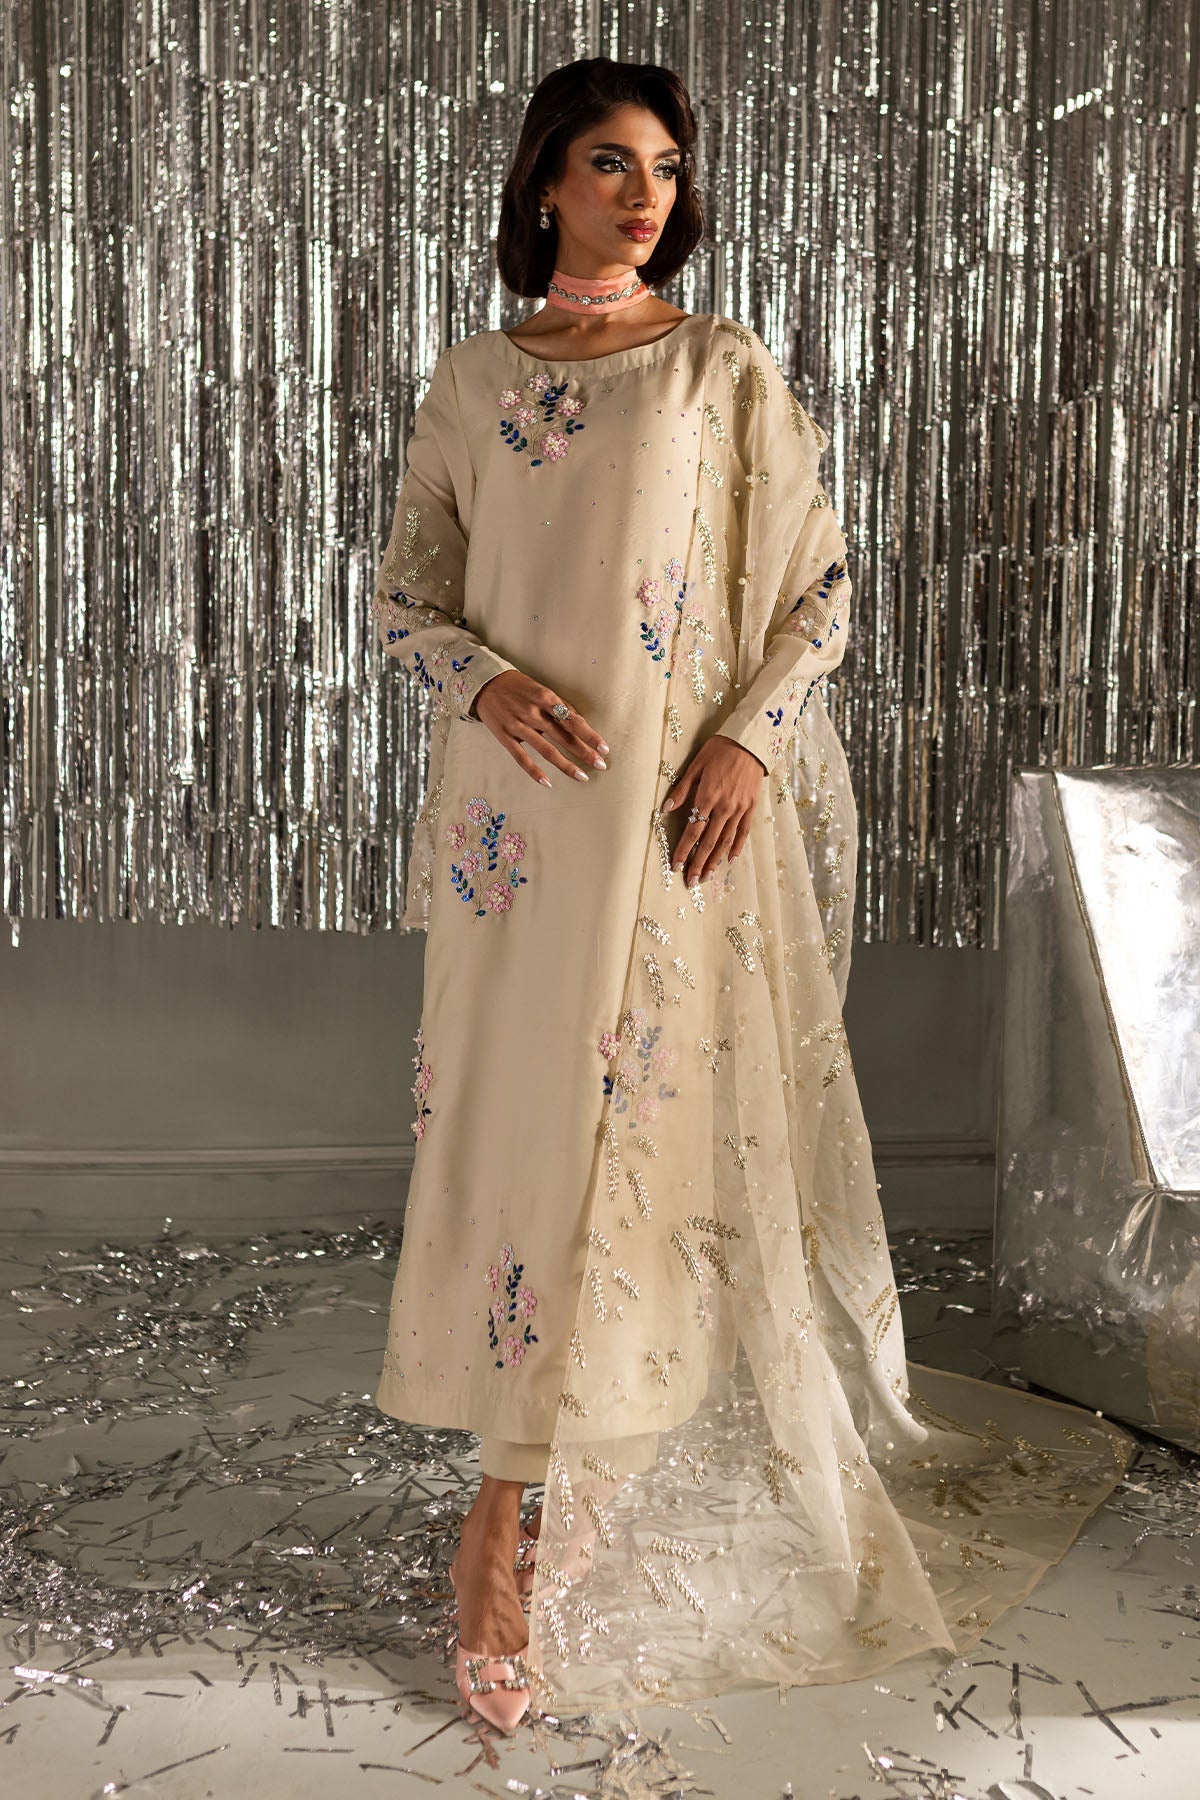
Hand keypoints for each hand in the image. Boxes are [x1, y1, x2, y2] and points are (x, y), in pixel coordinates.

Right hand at [471, 671, 608, 785]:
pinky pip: (522, 758)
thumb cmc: (518, 686)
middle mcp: (533, 712)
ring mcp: (518, 726)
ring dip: (566, 765)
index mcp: (545, 698)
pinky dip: (535, 771)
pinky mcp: (505, 737)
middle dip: (584, 752)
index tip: (604, 748)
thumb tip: (580, 722)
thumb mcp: (541, 689)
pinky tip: (548, 782)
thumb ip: (559, 706)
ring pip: (546, 750)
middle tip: (601, 765)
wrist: (485, 683)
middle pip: (564, 737)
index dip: (590, 735)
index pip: (573, 720)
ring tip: (582, 777)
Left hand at [662, 733, 765, 882]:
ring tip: (707, 876)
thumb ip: (682, 790)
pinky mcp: (751, 807)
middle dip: (698, 863)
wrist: (749, 742)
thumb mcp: (695, 766)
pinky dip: (736, 847)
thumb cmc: (719, 750)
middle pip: (709, 841)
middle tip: (691, 881)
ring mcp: (740, 808)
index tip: (676, 865)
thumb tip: (665, 808)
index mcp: (707, 797)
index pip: (693, 830)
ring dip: (715, 860)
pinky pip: (743, 831)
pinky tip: (729, 860)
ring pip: (726, 841)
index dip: (684, 850)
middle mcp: (724, 807)